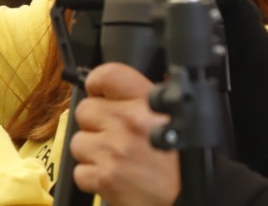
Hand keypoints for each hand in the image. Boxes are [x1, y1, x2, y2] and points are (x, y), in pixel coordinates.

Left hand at [69, 63, 177, 205]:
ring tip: (118, 160)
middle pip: (84, 110)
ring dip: (93, 153)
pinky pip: (80, 171)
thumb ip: (143, 99)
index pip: (108, 74)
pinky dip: (93, 178)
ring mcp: (115, 150)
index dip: (97, 83)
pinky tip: (115, 177)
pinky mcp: (105, 177)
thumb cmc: (184, 165)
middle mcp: (129, 122)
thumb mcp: (174, 119)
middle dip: (95, 125)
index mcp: (148, 103)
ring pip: (78, 142)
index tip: (98, 93)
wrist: (189, 199)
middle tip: (115, 137)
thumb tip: (116, 86)